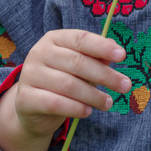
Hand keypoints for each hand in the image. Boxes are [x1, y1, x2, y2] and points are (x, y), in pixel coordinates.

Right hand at [0, 29, 131, 150]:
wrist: (32, 108)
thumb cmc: (61, 81)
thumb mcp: (79, 67)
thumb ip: (95, 57)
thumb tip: (115, 49)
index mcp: (54, 39)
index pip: (80, 39)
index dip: (101, 46)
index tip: (122, 55)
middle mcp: (39, 52)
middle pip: (77, 62)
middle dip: (105, 75)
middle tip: (125, 86)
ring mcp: (29, 75)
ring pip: (68, 85)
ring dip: (93, 95)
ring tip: (108, 103)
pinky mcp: (25, 98)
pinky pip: (55, 103)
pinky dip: (75, 108)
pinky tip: (88, 112)